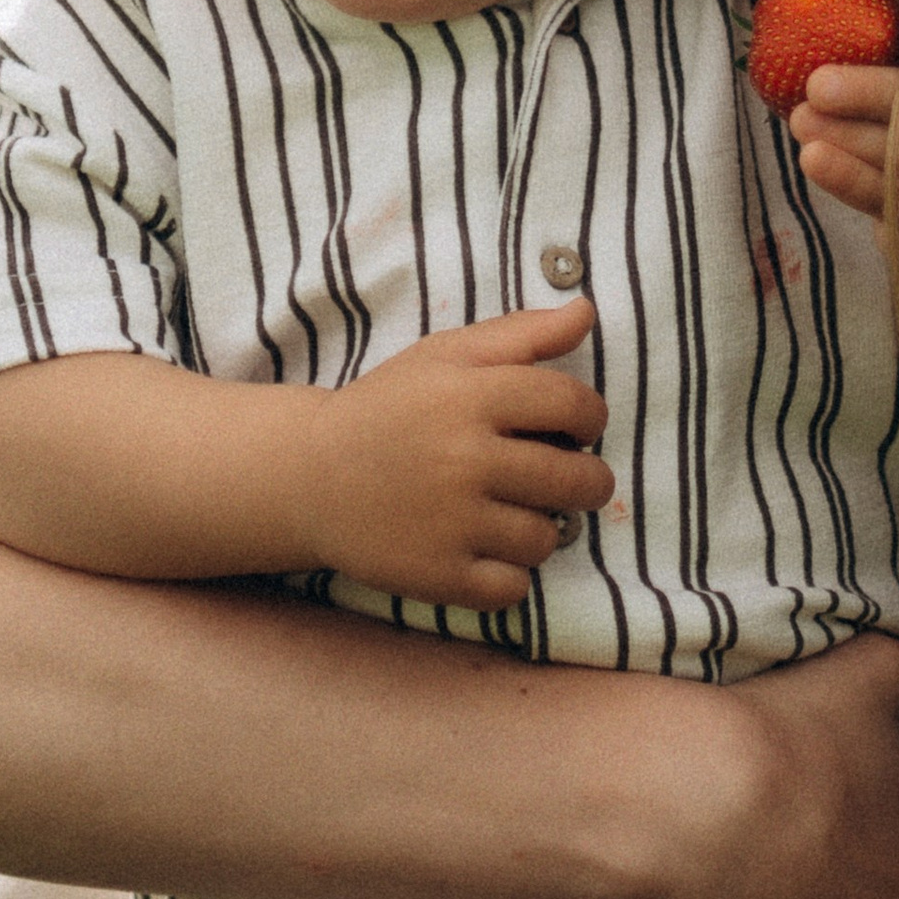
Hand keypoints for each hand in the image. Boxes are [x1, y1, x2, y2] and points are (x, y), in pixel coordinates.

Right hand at [303, 303, 613, 607]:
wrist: (308, 475)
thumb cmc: (389, 409)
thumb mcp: (444, 356)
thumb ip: (521, 334)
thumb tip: (586, 310)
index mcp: (469, 397)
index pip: (574, 405)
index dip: (590, 419)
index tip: (574, 429)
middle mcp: (462, 459)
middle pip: (576, 480)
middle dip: (585, 479)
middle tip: (558, 478)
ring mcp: (450, 522)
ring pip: (546, 538)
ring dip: (538, 529)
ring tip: (506, 512)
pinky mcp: (436, 575)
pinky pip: (512, 588)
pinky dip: (506, 576)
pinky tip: (481, 550)